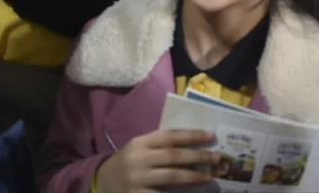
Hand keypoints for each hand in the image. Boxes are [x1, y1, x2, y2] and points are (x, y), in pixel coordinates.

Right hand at [94, 129, 217, 192]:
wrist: (101, 183)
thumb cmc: (126, 163)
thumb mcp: (138, 149)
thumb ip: (158, 145)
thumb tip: (191, 144)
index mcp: (140, 143)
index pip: (170, 136)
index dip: (191, 136)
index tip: (210, 136)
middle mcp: (139, 159)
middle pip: (174, 156)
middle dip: (198, 156)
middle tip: (217, 157)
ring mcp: (138, 179)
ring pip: (171, 177)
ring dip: (193, 177)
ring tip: (210, 177)